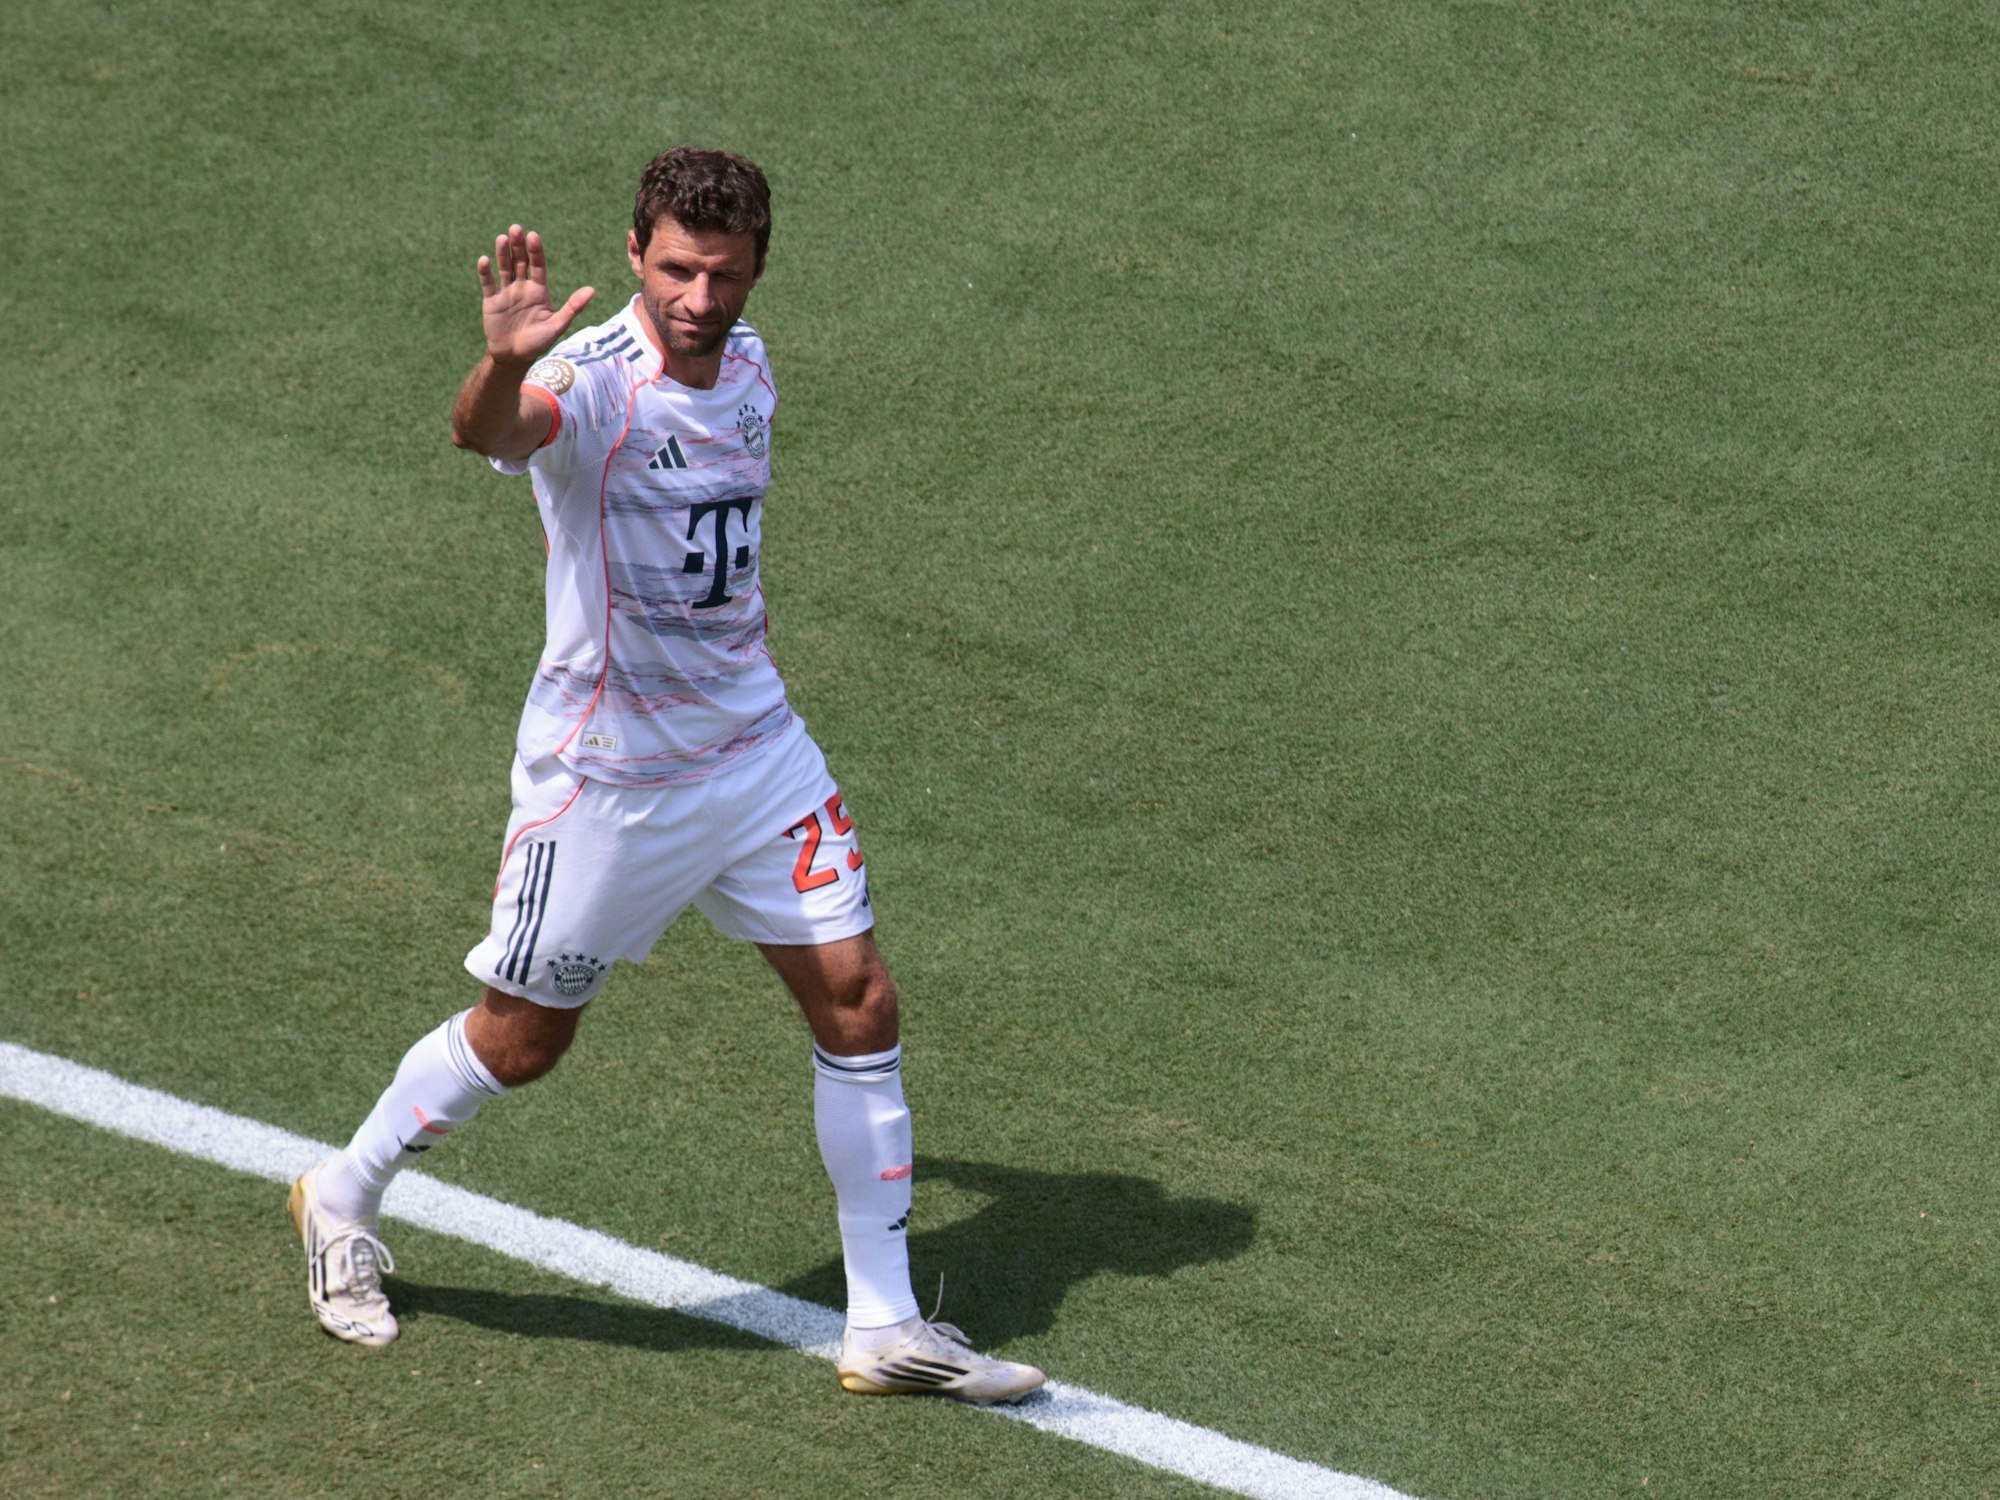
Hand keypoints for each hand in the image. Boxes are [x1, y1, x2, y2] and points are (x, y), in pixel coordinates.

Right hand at [475, 225, 595, 366]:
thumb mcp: (557, 325)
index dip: (536, 251)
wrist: (514, 356)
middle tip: (516, 228)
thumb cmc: (538, 342)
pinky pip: (488, 283)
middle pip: (520, 262)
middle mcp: (522, 287)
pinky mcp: (491, 300)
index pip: (538, 266)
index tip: (533, 236)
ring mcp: (506, 292)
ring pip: (505, 268)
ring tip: (502, 238)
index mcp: (539, 290)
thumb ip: (572, 307)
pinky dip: (486, 272)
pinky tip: (485, 260)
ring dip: (502, 253)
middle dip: (518, 246)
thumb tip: (592, 290)